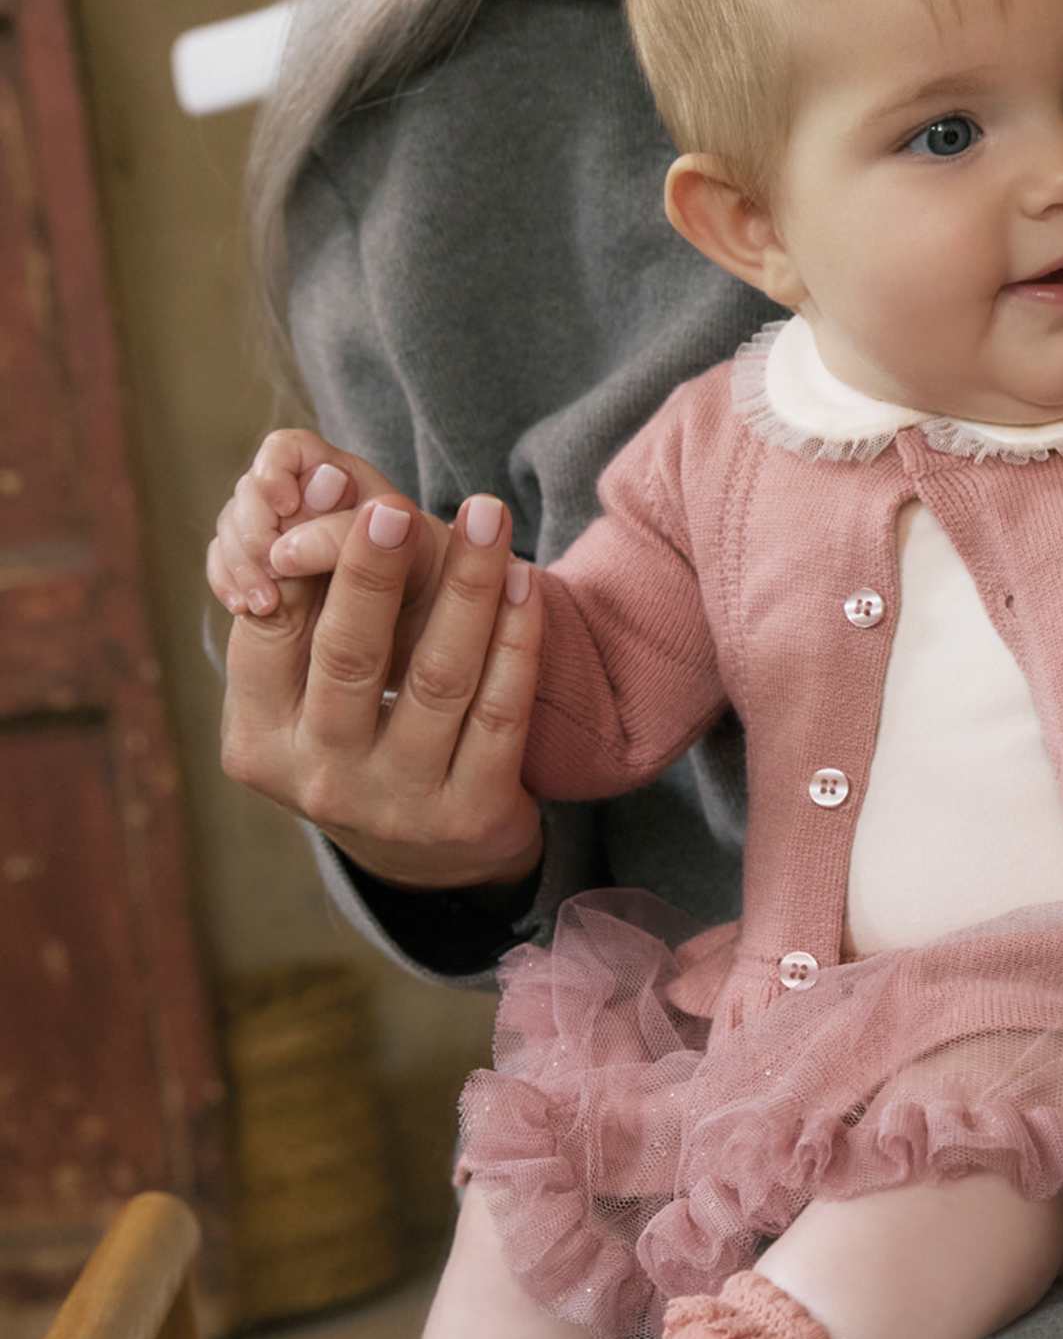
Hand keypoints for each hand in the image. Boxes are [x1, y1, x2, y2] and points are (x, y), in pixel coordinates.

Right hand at [207, 428, 411, 619]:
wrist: (429, 619)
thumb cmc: (425, 576)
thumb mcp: (400, 549)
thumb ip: (352, 524)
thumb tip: (316, 492)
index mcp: (340, 477)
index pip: (287, 451)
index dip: (275, 473)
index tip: (286, 508)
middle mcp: (305, 498)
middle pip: (250, 491)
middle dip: (253, 531)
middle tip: (273, 572)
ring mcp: (280, 533)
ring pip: (234, 529)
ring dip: (241, 564)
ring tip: (263, 605)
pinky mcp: (266, 570)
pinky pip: (227, 565)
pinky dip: (230, 583)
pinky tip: (243, 608)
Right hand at [219, 491, 545, 893]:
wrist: (431, 859)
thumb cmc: (359, 738)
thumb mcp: (307, 693)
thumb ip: (305, 604)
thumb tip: (319, 479)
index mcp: (260, 740)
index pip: (272, 635)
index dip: (302, 559)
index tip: (330, 487)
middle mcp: (321, 778)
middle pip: (348, 657)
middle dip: (371, 572)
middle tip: (394, 504)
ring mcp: (398, 803)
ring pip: (438, 677)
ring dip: (467, 587)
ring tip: (487, 518)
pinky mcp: (471, 813)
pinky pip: (501, 711)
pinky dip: (518, 640)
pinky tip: (526, 584)